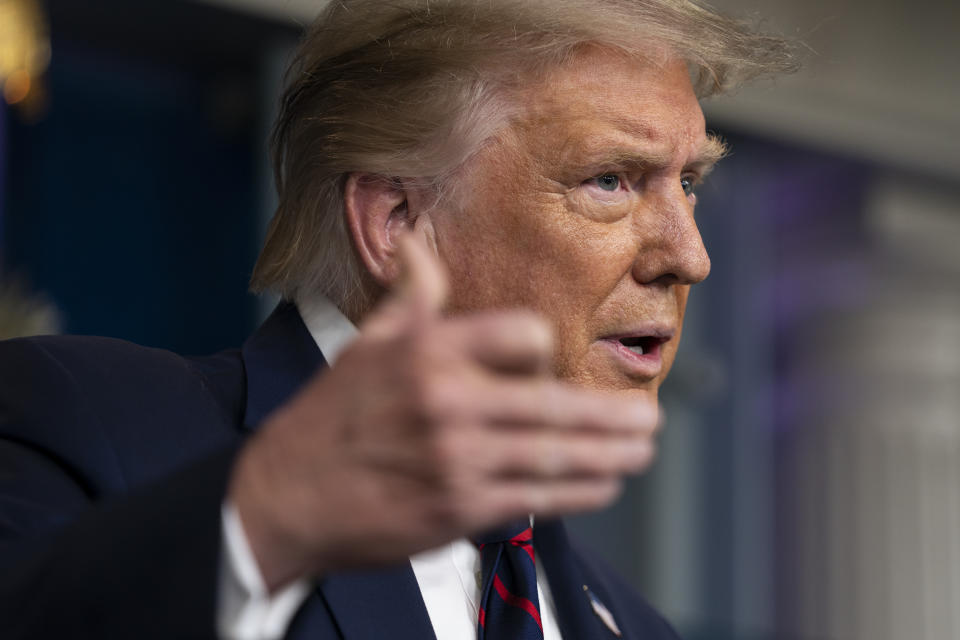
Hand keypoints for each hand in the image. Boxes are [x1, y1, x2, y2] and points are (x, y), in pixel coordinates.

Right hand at [229, 235, 660, 590]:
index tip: (553, 364)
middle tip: (651, 420)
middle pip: (556, 404)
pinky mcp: (458, 508)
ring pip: (556, 454)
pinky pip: (537, 497)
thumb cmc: (328, 418)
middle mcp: (448, 401)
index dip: (547, 348)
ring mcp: (457, 458)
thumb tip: (417, 243)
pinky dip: (579, 491)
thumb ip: (408, 298)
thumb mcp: (365, 346)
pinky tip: (603, 483)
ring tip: (642, 449)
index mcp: (428, 350)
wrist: (283, 497)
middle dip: (611, 417)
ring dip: (609, 454)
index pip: (525, 335)